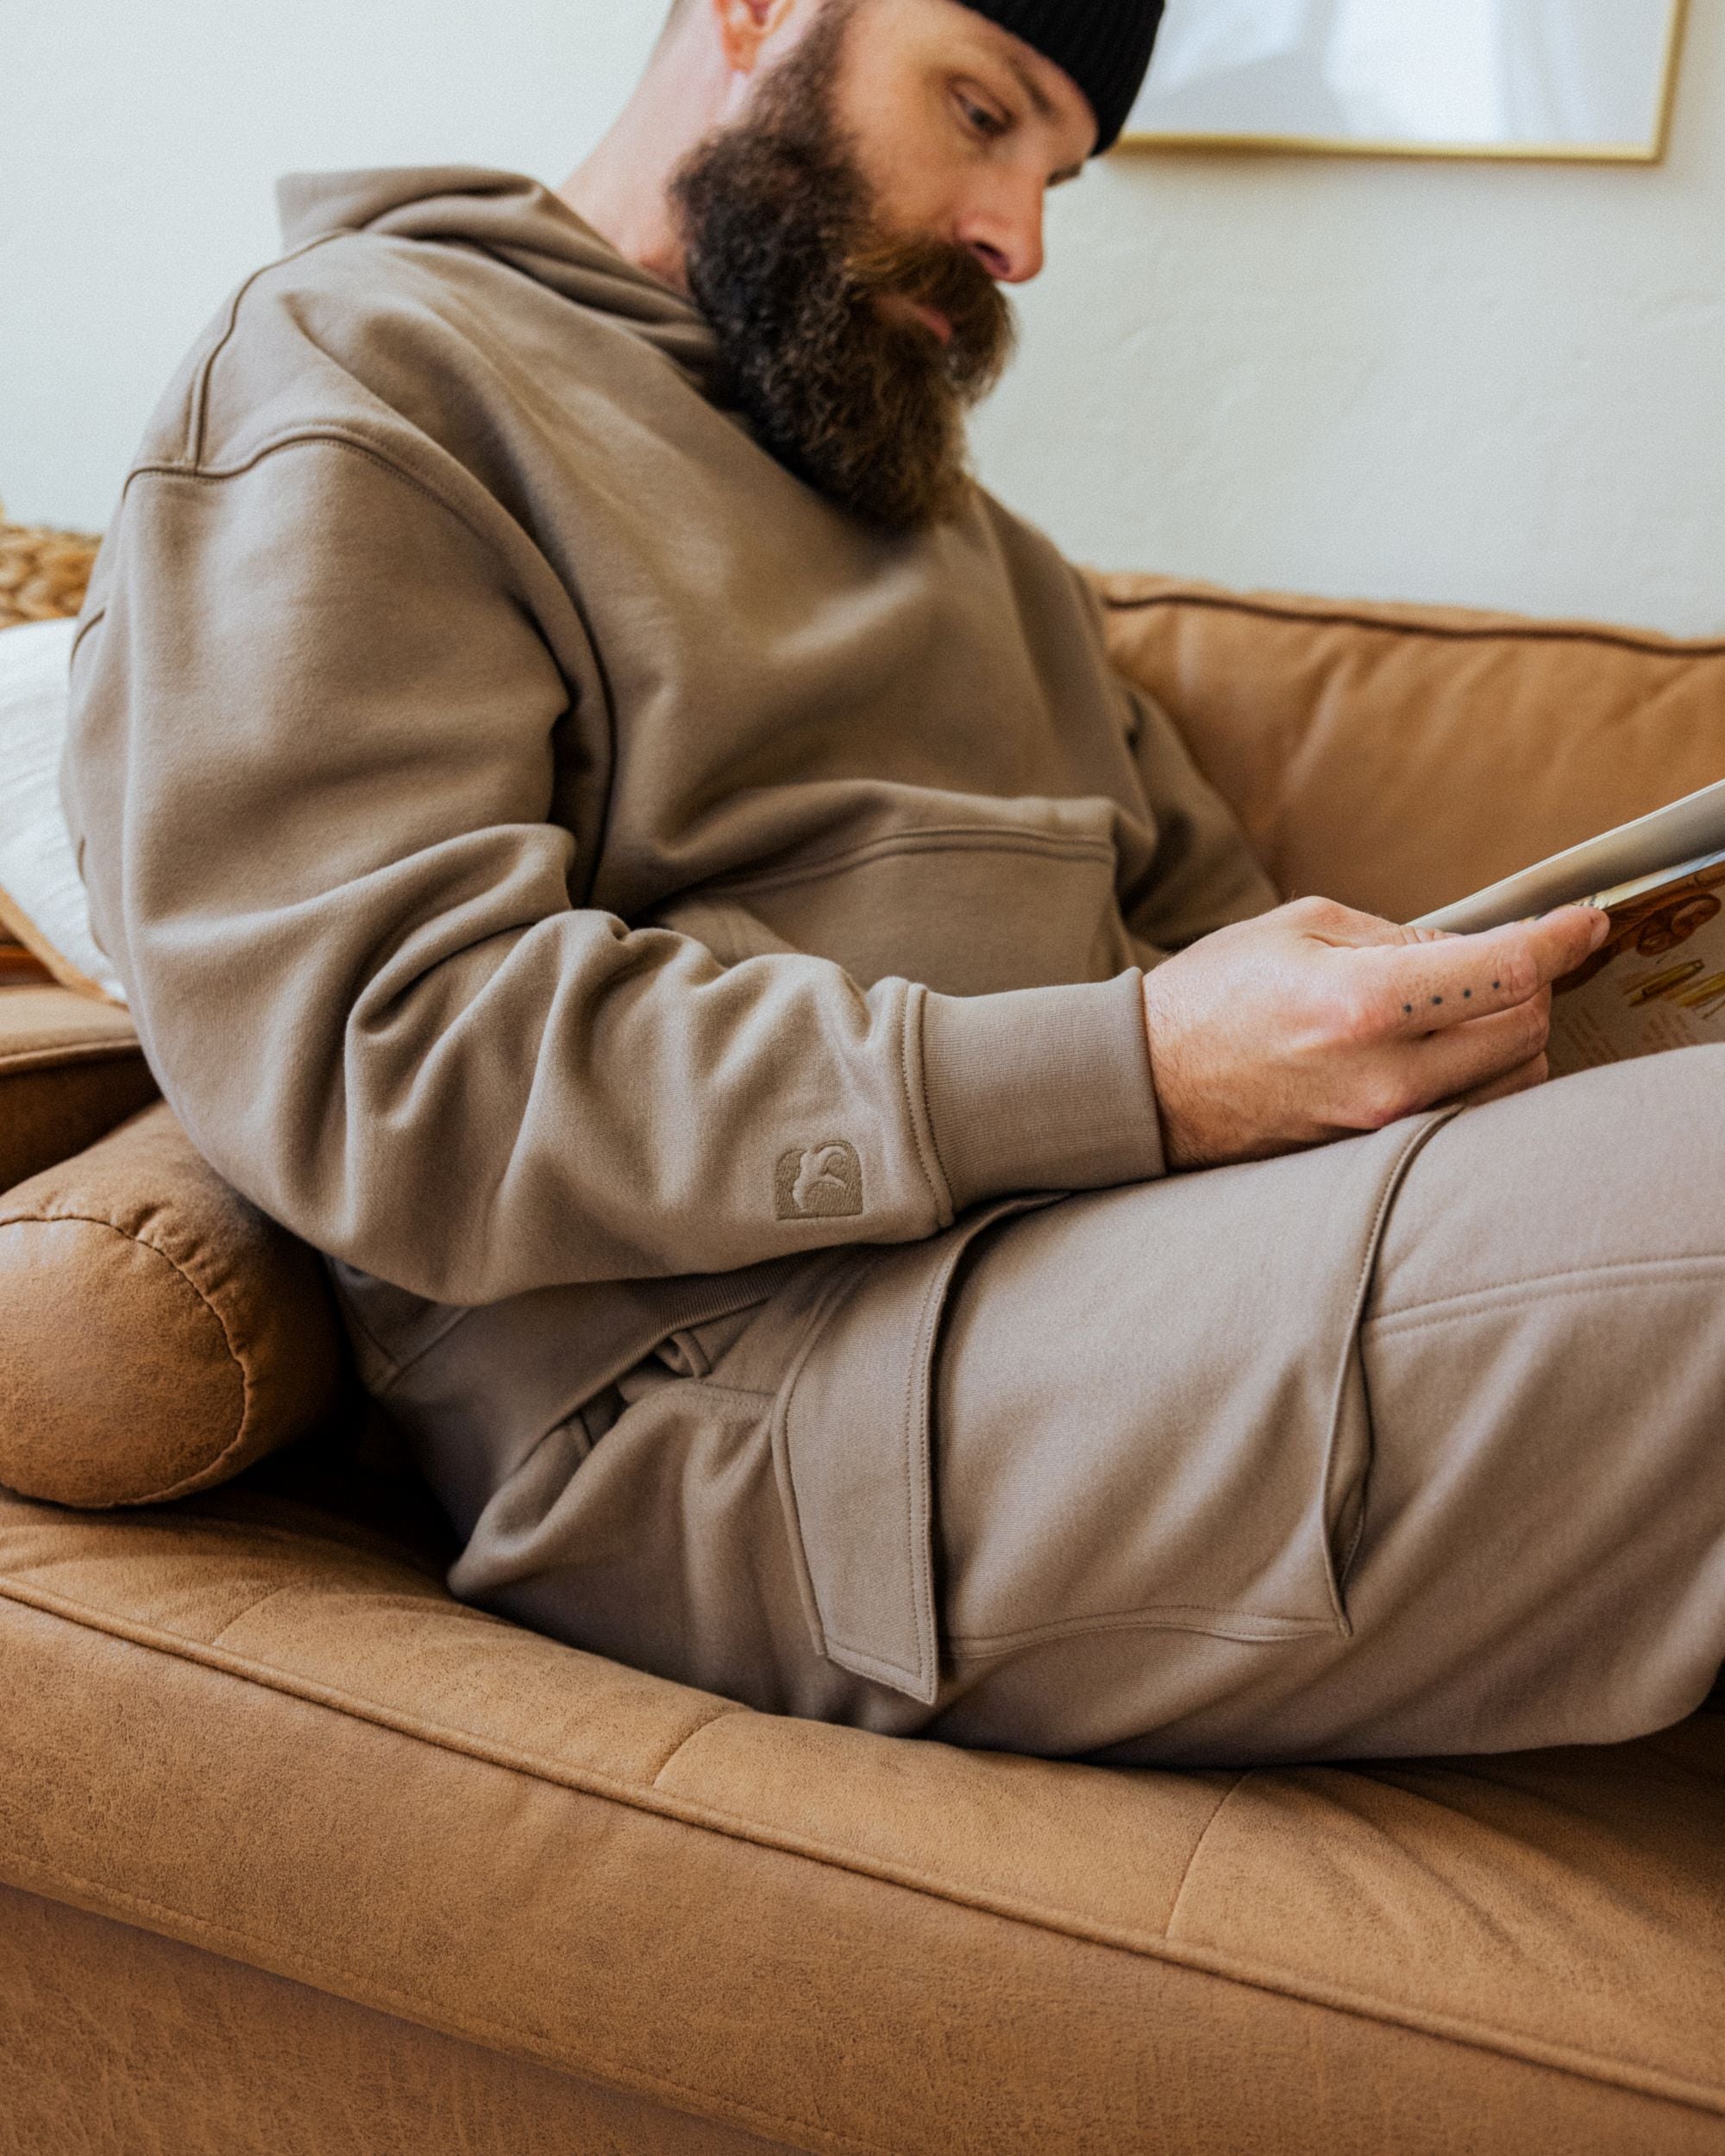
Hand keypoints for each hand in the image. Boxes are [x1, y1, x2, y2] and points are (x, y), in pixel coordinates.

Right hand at [1141, 896, 1610, 1171]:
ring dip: (1514, 1034)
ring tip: (1474, 1005)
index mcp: (1364, 1000)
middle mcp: (1385, 1072)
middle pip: (1527, 1027)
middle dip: (1534, 984)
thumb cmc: (1215, 995)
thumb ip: (1402, 935)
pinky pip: (1472, 1113)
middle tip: (1511, 957)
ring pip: (1512, 1079)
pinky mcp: (1377, 1153)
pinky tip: (1457, 1050)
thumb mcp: (1303, 926)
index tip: (1586, 921)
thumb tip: (1475, 950)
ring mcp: (1384, 1124)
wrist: (1149, 1086)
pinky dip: (1487, 1076)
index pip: (1508, 972)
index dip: (1562, 939)